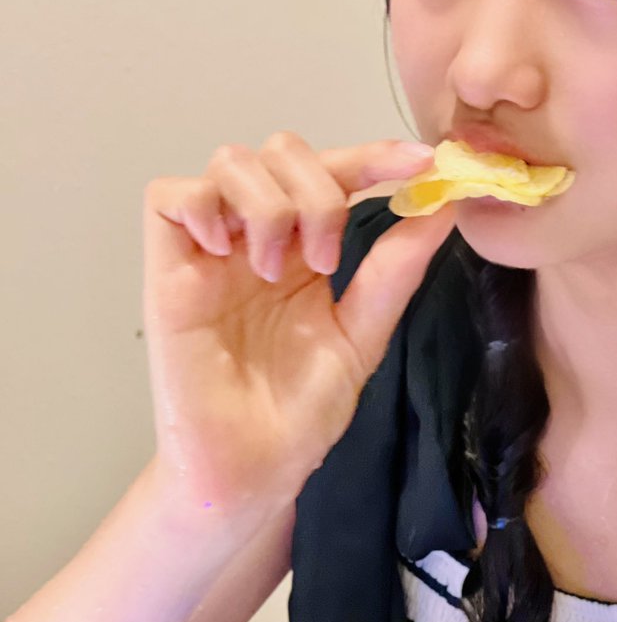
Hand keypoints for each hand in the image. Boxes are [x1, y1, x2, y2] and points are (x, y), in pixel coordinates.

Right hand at [142, 133, 454, 520]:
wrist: (255, 469)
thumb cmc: (302, 411)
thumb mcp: (363, 332)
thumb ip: (395, 268)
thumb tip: (444, 206)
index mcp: (305, 248)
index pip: (334, 172)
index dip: (374, 155)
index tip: (421, 162)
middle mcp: (257, 238)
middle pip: (280, 152)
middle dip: (317, 189)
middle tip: (325, 258)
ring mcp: (211, 250)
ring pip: (231, 162)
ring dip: (268, 203)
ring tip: (276, 269)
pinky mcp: (167, 269)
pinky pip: (168, 194)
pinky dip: (202, 204)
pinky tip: (225, 250)